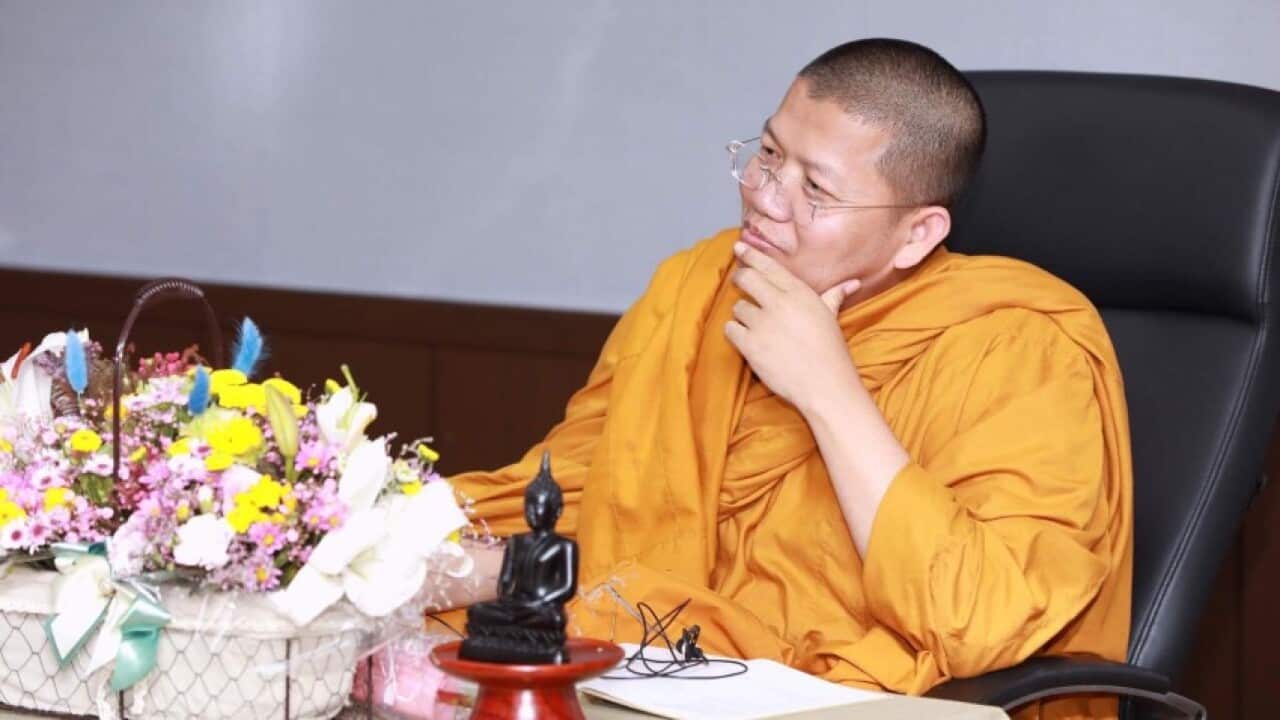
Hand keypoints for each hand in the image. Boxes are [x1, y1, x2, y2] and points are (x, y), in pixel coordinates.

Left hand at [724, 242, 861, 413]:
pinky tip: (747, 339)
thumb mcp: (831, 317)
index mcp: (799, 292)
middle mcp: (779, 302)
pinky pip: (730, 329)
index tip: (738, 246)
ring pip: (737, 307)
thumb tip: (852, 283)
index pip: (768, 266)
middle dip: (740, 279)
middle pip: (746, 278)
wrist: (825, 385)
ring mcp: (763, 323)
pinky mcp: (750, 344)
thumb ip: (834, 296)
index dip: (750, 254)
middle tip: (739, 282)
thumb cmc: (831, 351)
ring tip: (756, 326)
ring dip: (743, 314)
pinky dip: (735, 333)